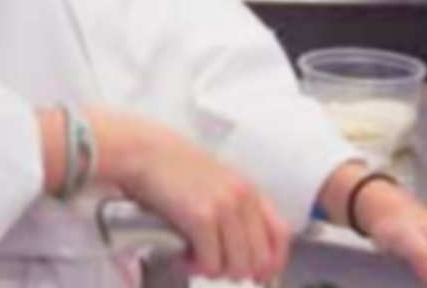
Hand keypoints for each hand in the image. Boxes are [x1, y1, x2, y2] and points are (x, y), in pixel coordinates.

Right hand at [95, 113, 291, 284]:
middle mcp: (241, 197)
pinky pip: (211, 264)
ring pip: (237, 267)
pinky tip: (184, 254)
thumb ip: (236, 209)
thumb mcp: (216, 181)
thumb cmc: (173, 168)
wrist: (145, 152)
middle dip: (236, 270)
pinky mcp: (202, 218)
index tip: (259, 276)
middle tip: (214, 262)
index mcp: (248, 188)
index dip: (272, 263)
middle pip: (259, 259)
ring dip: (215, 270)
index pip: (280, 235)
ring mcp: (223, 206)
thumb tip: (246, 250)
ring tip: (196, 256)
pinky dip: (196, 267)